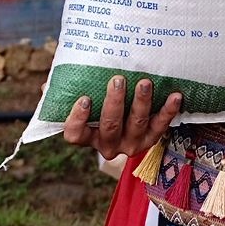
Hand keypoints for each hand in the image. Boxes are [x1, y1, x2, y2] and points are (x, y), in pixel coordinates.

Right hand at [62, 76, 182, 160]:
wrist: (127, 119)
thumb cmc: (96, 104)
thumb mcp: (79, 98)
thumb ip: (65, 91)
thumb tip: (49, 83)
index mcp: (87, 136)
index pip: (75, 134)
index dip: (78, 119)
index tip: (84, 99)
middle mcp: (108, 145)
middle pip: (109, 126)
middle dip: (114, 103)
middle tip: (117, 80)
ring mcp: (131, 143)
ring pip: (136, 125)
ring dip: (141, 103)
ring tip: (144, 83)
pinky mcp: (151, 138)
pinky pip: (161, 126)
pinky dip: (168, 111)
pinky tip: (175, 95)